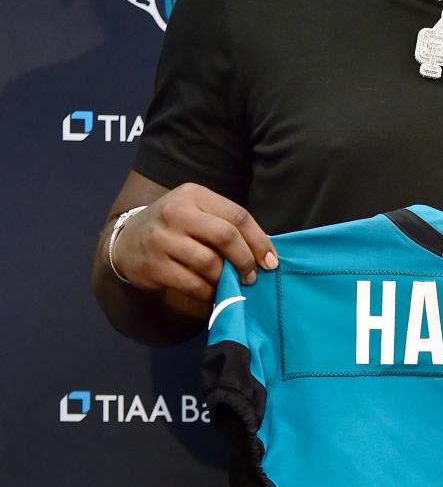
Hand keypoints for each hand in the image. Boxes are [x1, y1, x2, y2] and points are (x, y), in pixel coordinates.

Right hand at [111, 184, 276, 302]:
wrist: (126, 242)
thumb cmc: (175, 227)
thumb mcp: (196, 212)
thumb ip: (225, 224)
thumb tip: (266, 252)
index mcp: (193, 194)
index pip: (237, 216)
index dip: (260, 240)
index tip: (271, 261)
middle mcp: (176, 212)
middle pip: (226, 236)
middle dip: (246, 260)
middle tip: (252, 276)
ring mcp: (162, 239)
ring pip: (210, 263)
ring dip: (226, 279)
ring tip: (230, 284)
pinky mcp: (153, 266)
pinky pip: (193, 284)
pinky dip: (209, 292)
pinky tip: (212, 292)